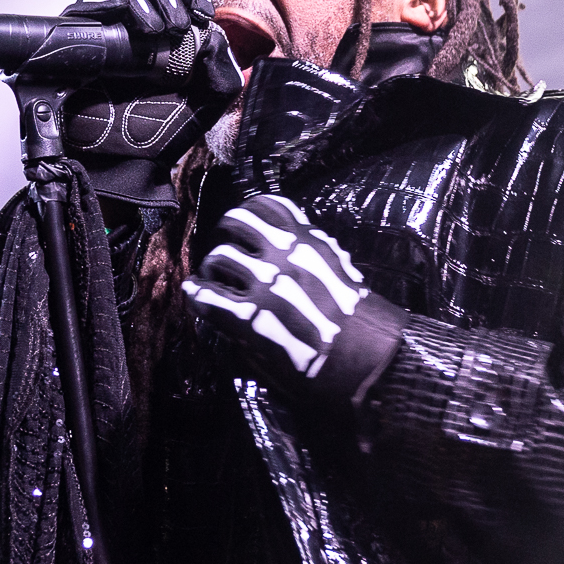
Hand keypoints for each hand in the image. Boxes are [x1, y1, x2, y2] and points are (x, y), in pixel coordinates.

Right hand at [59, 0, 242, 205]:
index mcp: (166, 47)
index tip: (201, 14)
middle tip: (177, 23)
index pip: (176, 6)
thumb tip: (214, 32)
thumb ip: (219, 69)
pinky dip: (110, 5)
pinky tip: (131, 23)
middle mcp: (135, 38)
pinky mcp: (78, 39)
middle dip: (166, 1)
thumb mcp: (205, 102)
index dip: (188, 2)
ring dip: (142, 2)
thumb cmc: (157, 135)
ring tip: (158, 26)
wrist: (121, 161)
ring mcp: (105, 37)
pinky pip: (88, 8)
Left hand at [183, 195, 404, 401]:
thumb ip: (316, 252)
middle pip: (235, 223)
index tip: (247, 225)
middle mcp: (283, 254)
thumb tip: (296, 243)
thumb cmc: (363, 321)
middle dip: (226, 234)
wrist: (368, 357)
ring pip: (218, 259)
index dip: (250, 213)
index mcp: (309, 241)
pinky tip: (195, 295)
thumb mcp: (342, 271)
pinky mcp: (249, 318)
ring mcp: (264, 285)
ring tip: (214, 281)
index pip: (268, 205)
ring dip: (213, 269)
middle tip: (226, 250)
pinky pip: (207, 297)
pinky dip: (196, 294)